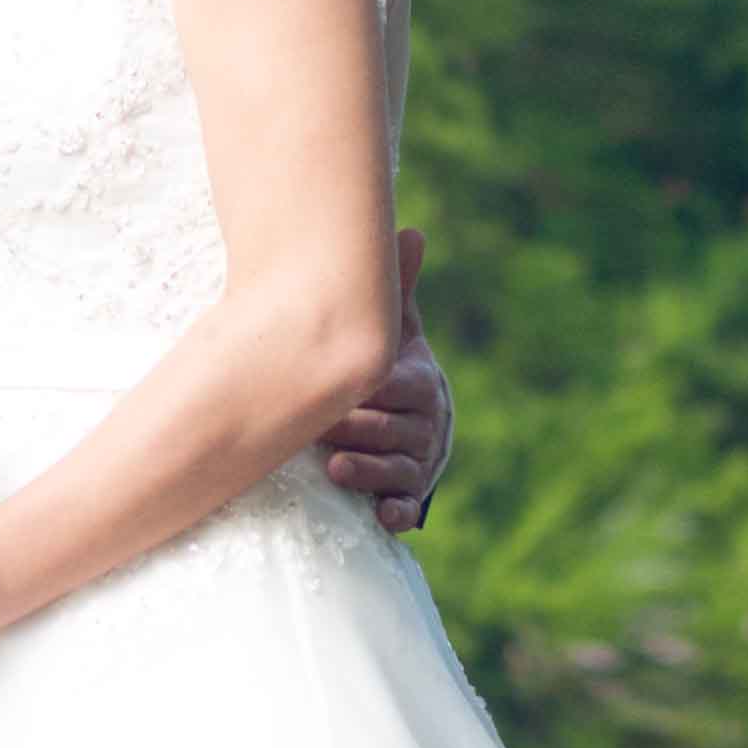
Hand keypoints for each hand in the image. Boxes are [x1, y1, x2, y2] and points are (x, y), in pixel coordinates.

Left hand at [316, 223, 448, 538]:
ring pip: (400, 469)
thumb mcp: (396, 331)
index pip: (400, 387)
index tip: (342, 390)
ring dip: (369, 472)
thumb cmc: (390, 371)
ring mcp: (421, 462)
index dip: (369, 391)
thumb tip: (412, 229)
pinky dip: (397, 513)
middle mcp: (428, 424)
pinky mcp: (413, 495)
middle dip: (358, 430)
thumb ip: (398, 289)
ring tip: (335, 469)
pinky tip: (380, 517)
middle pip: (394, 430)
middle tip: (319, 430)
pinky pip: (411, 508)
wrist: (409, 423)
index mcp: (422, 383)